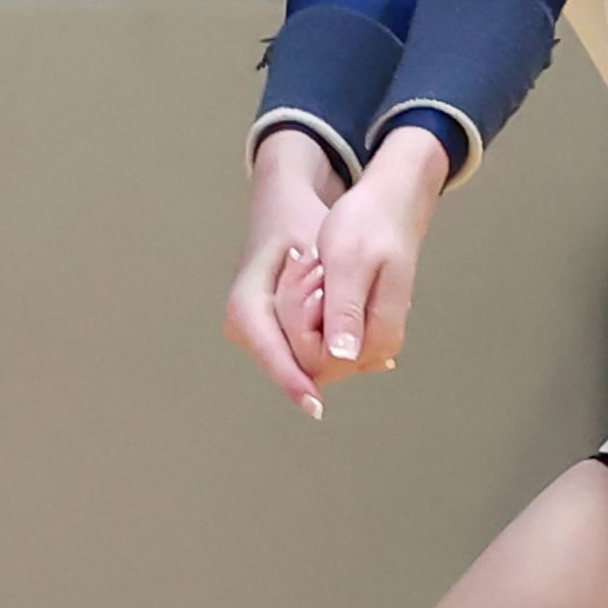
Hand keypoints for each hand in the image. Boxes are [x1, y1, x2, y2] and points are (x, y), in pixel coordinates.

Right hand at [224, 129, 341, 418]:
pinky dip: (336, 340)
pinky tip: (364, 332)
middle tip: (358, 318)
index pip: (272, 354)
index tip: (317, 407)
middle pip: (292, 364)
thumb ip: (334, 299)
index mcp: (246, 304)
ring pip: (303, 361)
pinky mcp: (274, 333)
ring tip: (351, 305)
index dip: (294, 381)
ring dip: (337, 344)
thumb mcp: (321, 252)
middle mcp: (244, 326)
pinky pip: (308, 350)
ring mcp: (257, 333)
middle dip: (330, 354)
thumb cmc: (298, 219)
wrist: (282, 200)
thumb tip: (347, 353)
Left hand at [313, 125, 449, 376]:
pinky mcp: (357, 326)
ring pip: (312, 346)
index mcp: (378, 338)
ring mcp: (366, 339)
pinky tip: (317, 273)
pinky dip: (308, 303)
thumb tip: (342, 357)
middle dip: (298, 317)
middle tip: (308, 266)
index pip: (317, 363)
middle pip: (312, 360)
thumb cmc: (371, 223)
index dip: (300, 328)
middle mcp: (376, 348)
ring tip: (313, 264)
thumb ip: (345, 311)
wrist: (392, 201)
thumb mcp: (348, 263)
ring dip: (301, 307)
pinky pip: (319, 332)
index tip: (309, 281)